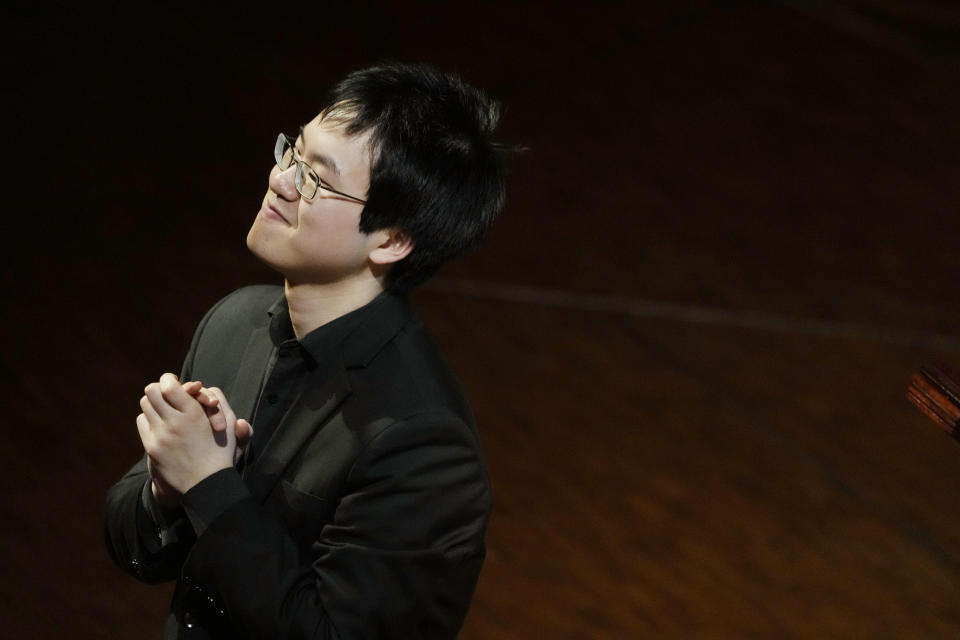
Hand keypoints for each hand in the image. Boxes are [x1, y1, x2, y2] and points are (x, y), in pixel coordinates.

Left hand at [137, 373, 242, 499]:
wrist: (206, 484)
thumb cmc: (221, 452)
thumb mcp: (228, 424)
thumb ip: (217, 400)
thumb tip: (202, 387)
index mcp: (194, 413)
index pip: (168, 385)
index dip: (169, 380)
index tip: (174, 383)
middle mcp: (174, 422)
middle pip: (152, 391)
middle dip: (160, 389)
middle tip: (168, 394)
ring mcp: (160, 435)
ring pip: (145, 405)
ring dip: (154, 403)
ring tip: (165, 410)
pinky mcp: (151, 447)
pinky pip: (142, 422)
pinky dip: (150, 419)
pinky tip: (160, 425)